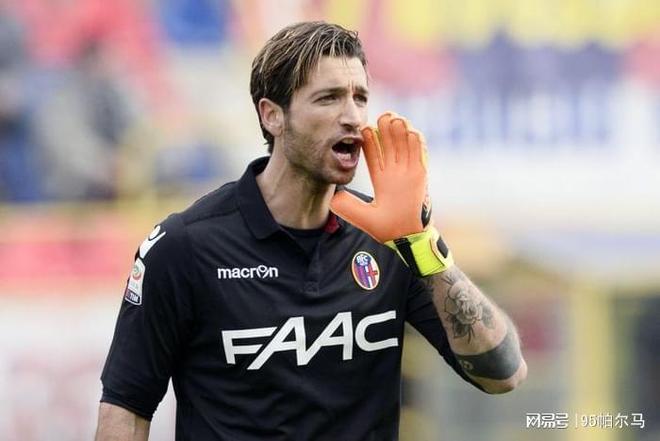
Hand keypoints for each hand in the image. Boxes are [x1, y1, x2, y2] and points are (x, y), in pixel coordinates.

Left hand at [330, 112, 452, 276]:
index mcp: (381, 180)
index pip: (374, 156)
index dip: (370, 142)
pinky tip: (412, 132)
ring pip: (405, 147)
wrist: (406, 237)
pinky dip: (417, 144)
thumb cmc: (386, 229)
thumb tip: (333, 198)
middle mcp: (395, 173)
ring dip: (401, 132)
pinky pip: (420, 156)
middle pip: (390, 146)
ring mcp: (408, 173)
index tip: (364, 129)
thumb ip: (348, 207)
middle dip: (386, 130)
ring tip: (396, 118)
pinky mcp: (421, 175)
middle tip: (382, 115)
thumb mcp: (363, 217)